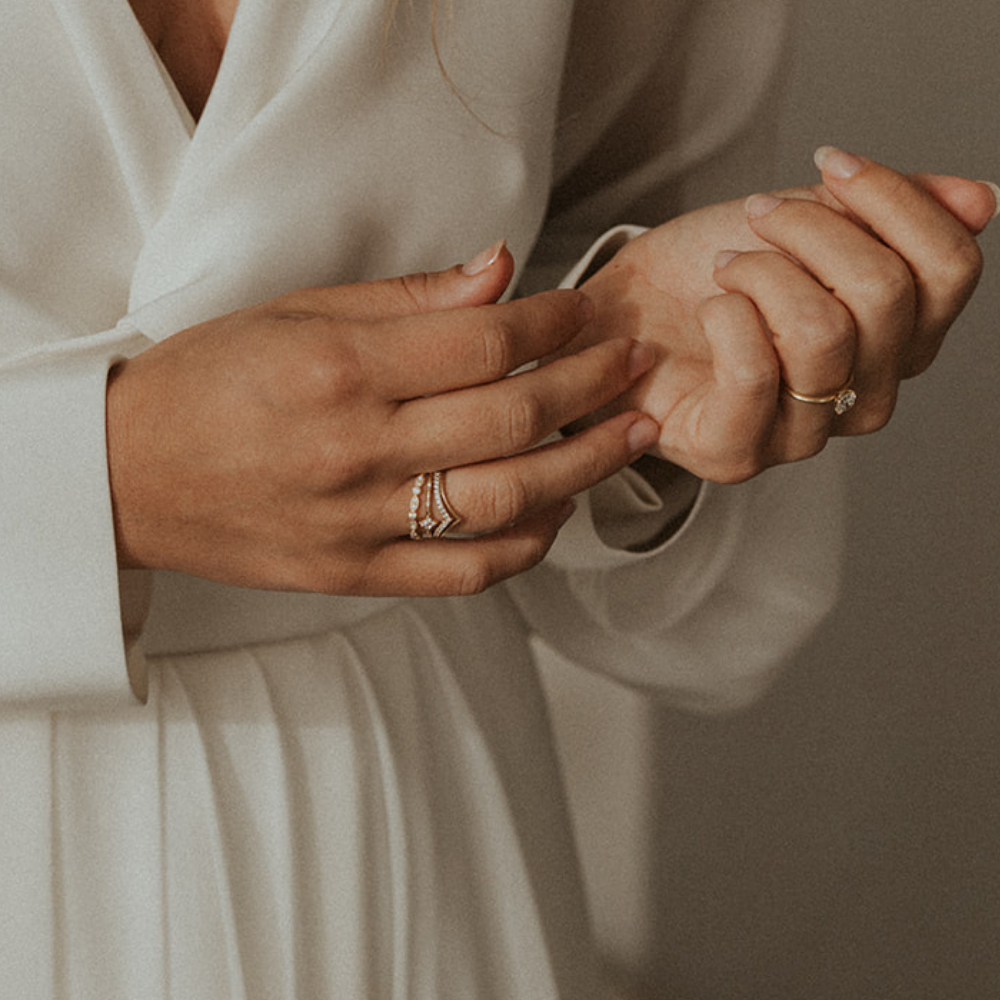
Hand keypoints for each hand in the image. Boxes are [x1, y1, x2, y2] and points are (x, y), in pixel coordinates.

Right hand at [106, 245, 658, 595]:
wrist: (128, 476)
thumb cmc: (207, 382)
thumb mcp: (293, 312)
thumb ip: (406, 298)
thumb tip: (499, 273)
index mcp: (338, 368)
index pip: (484, 341)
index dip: (554, 320)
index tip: (588, 308)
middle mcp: (355, 448)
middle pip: (512, 416)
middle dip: (593, 383)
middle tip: (638, 361)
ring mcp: (358, 523)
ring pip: (506, 498)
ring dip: (587, 465)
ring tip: (636, 433)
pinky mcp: (355, 576)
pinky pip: (466, 572)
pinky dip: (527, 544)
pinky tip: (561, 510)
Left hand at [572, 150, 994, 481]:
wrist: (620, 313)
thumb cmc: (704, 274)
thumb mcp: (801, 223)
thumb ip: (886, 216)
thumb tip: (982, 201)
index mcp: (896, 342)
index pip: (950, 271)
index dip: (897, 200)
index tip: (830, 163)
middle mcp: (862, 398)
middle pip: (887, 295)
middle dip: (812, 230)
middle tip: (757, 216)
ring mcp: (802, 435)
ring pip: (824, 331)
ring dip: (762, 271)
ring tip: (725, 267)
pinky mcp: (736, 454)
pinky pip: (755, 372)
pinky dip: (726, 315)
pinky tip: (709, 309)